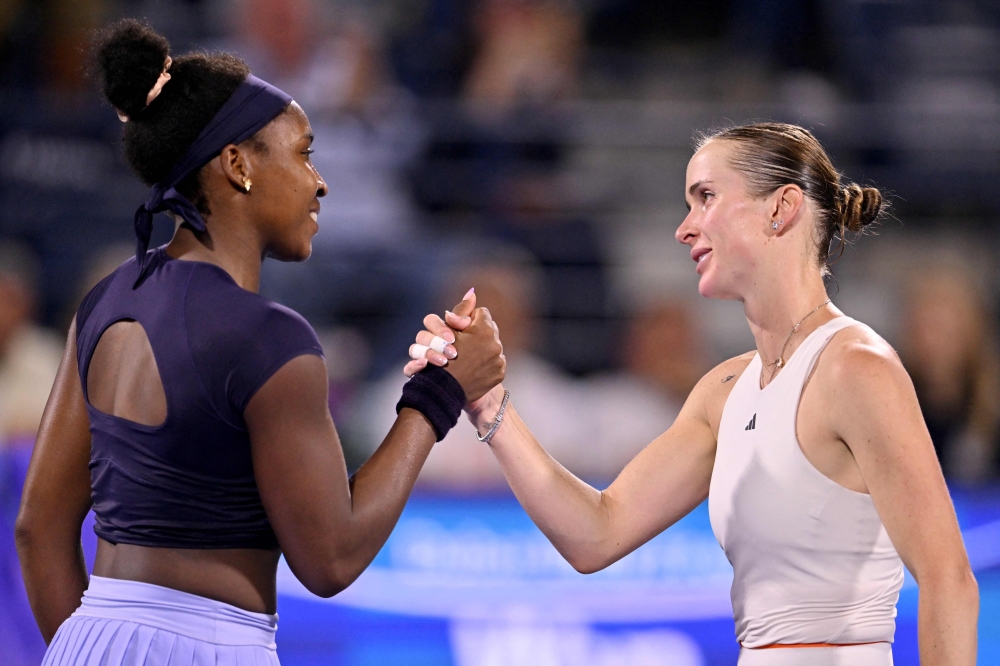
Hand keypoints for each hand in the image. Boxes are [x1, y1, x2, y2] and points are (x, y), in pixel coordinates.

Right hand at [403, 289, 504, 404]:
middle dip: (477, 333)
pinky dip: (486, 363)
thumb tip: (472, 292)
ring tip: (468, 356)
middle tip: (464, 343)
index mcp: (484, 330)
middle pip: (488, 329)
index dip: (468, 320)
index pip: (481, 313)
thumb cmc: (441, 357)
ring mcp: (499, 360)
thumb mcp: (448, 331)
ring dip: (482, 348)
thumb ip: (461, 311)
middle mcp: (496, 343)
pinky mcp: (499, 373)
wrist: (444, 391)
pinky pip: (495, 362)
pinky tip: (474, 367)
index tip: (460, 329)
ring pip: (492, 346)